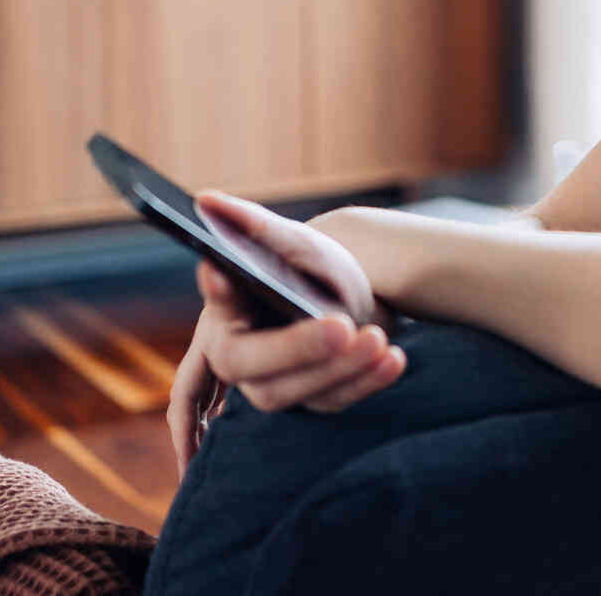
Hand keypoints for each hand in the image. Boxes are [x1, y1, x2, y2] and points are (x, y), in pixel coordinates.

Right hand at [166, 193, 407, 476]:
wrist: (351, 292)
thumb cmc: (311, 265)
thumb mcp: (292, 242)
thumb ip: (253, 225)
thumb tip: (207, 200)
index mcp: (225, 311)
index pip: (213, 302)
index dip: (216, 294)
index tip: (222, 271)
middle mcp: (239, 355)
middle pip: (250, 364)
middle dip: (297, 347)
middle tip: (341, 325)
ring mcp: (273, 384)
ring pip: (295, 391)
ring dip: (341, 366)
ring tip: (378, 339)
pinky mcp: (312, 399)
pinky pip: (335, 400)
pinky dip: (366, 380)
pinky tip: (393, 359)